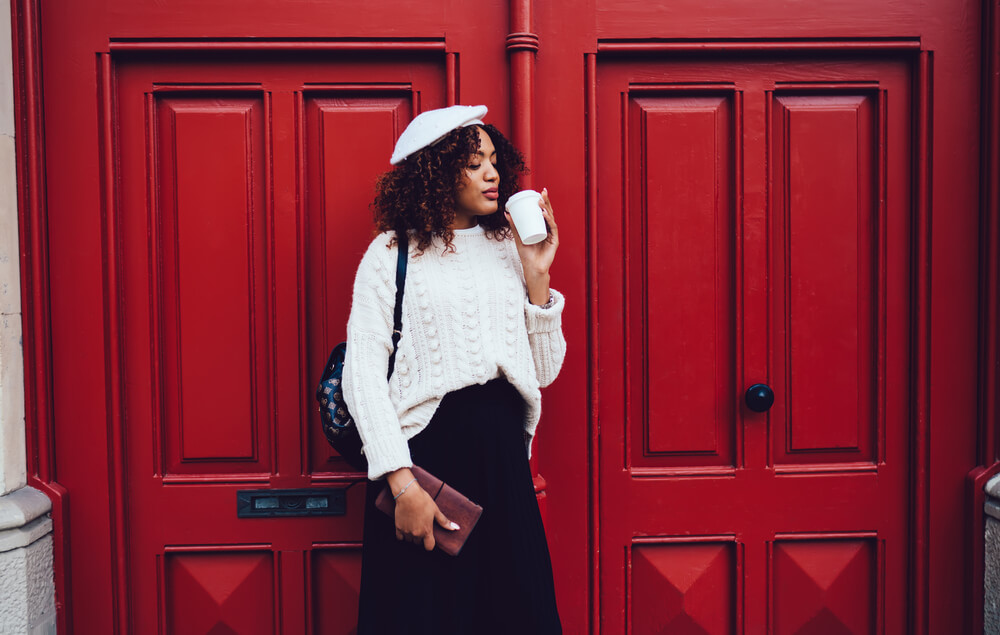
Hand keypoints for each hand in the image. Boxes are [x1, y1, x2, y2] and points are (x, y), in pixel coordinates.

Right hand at [387, 468, 457, 550]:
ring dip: (411, 536)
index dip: (430, 544)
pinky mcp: (398, 527)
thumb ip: (444, 522)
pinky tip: (405, 528)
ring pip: (409, 540)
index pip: (429, 547)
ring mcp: (406, 531)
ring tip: (413, 526)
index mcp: (426, 530)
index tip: (429, 539)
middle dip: (420, 538)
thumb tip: (455, 528)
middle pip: (418, 543)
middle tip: (421, 527)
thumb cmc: (423, 501)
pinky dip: (402, 535)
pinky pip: (399, 538)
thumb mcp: (435, 510)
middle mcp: (416, 533)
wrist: (408, 494)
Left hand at [505, 187, 558, 304]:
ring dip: (546, 208)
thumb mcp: (518, 237)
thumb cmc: (527, 254)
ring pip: (551, 218)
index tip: (538, 192)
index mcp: (542, 227)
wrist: (532, 268)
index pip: (544, 211)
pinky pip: (552, 228)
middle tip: (542, 192)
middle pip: (549, 212)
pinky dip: (548, 220)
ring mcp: (552, 235)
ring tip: (540, 201)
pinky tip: (544, 214)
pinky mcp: (554, 241)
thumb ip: (514, 226)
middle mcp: (549, 229)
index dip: (543, 201)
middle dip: (546, 201)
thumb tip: (506, 213)